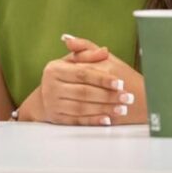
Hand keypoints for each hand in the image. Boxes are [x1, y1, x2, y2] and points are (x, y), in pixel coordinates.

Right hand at [16, 34, 135, 125]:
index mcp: (54, 69)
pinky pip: (78, 121)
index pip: (82, 73)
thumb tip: (104, 51)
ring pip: (82, 108)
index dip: (102, 78)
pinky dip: (94, 120)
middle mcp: (51, 86)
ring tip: (122, 109)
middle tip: (127, 97)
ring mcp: (53, 104)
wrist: (44, 97)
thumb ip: (87, 53)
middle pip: (84, 92)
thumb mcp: (71, 61)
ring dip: (104, 109)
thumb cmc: (62, 76)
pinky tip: (107, 120)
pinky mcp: (57, 118)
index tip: (120, 82)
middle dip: (108, 95)